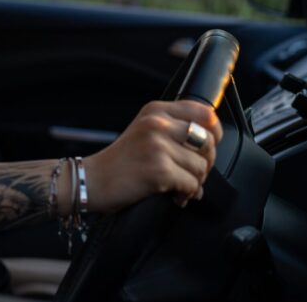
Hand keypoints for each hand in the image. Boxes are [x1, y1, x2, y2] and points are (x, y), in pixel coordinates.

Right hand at [84, 100, 222, 213]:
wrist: (92, 180)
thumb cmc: (120, 162)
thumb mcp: (144, 131)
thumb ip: (172, 128)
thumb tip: (211, 141)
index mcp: (155, 111)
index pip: (205, 112)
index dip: (214, 132)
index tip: (207, 147)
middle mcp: (157, 123)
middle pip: (208, 142)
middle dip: (206, 163)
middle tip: (192, 173)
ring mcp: (158, 146)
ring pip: (202, 166)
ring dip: (195, 182)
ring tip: (180, 187)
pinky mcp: (159, 169)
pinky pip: (192, 184)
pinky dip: (187, 194)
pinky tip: (175, 196)